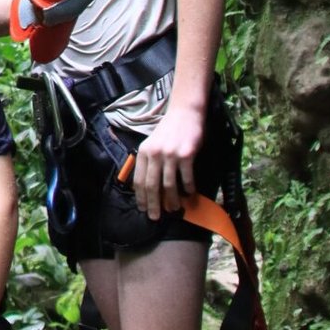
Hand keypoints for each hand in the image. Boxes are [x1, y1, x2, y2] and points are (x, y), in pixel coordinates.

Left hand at [129, 102, 203, 219]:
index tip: (143, 209)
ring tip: (174, 209)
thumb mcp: (152, 144)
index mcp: (143, 152)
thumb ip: (149, 161)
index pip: (139, 180)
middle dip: (153, 204)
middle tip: (155, 217)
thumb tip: (147, 187)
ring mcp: (170, 154)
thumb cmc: (169, 130)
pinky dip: (188, 188)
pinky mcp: (186, 154)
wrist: (185, 112)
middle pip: (152, 185)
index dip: (141, 197)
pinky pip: (186, 177)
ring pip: (169, 184)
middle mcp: (155, 154)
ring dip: (171, 200)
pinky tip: (189, 194)